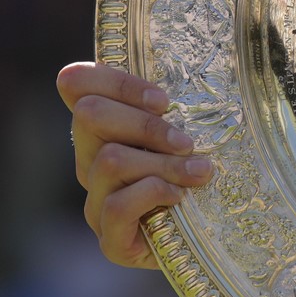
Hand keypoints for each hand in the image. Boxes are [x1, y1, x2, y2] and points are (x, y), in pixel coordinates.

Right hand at [56, 62, 214, 269]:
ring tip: (199, 172)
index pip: (76, 83)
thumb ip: (184, 104)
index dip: (116, 82)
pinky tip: (180, 198)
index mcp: (104, 129)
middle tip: (187, 141)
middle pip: (89, 115)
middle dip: (146, 125)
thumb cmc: (209, 176)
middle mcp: (90, 162)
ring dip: (164, 164)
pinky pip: (117, 205)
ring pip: (110, 159)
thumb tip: (220, 53)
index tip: (164, 100)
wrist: (216, 243)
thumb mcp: (197, 132)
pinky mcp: (111, 241)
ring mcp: (96, 202)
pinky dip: (154, 195)